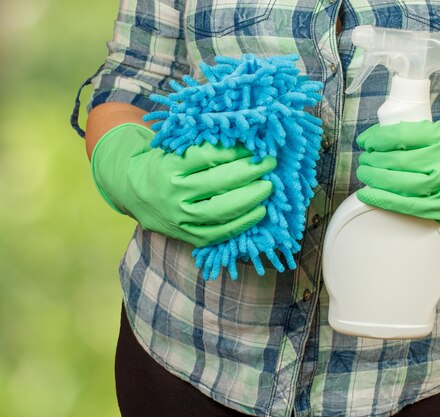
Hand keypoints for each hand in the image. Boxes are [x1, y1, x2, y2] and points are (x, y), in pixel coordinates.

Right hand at [91, 123, 276, 245]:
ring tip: (268, 186)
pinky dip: (242, 223)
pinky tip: (259, 211)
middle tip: (269, 162)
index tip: (256, 144)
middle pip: (218, 182)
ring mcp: (179, 217)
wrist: (131, 191)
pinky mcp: (187, 236)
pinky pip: (219, 233)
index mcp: (168, 165)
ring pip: (220, 210)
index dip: (236, 150)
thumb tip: (244, 135)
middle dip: (250, 171)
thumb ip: (203, 143)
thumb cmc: (162, 163)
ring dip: (250, 198)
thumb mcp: (174, 147)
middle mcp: (172, 192)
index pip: (208, 156)